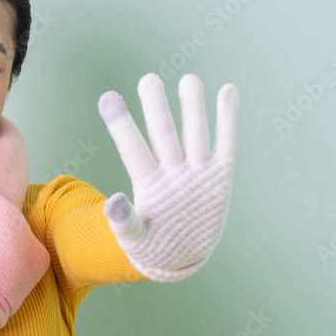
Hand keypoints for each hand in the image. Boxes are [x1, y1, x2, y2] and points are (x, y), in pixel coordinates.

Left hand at [96, 73, 237, 281]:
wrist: (181, 256)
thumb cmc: (152, 247)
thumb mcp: (136, 239)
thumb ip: (125, 222)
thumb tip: (112, 202)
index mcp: (148, 185)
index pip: (133, 149)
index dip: (122, 125)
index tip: (108, 98)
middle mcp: (171, 172)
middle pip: (163, 135)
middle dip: (157, 108)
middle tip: (149, 79)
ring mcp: (196, 172)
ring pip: (194, 134)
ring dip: (193, 108)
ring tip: (189, 79)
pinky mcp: (219, 177)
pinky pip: (225, 144)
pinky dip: (227, 119)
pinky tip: (227, 91)